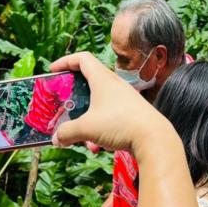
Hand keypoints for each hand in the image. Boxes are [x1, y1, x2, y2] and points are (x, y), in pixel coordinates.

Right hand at [50, 52, 172, 157]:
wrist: (154, 138)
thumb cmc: (119, 124)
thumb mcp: (86, 128)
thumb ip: (67, 132)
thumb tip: (57, 139)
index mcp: (102, 79)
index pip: (82, 59)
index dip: (65, 62)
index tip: (53, 71)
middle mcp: (114, 85)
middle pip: (89, 83)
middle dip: (74, 99)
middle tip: (63, 107)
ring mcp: (124, 99)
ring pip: (98, 106)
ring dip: (87, 121)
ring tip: (82, 139)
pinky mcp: (132, 114)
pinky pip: (109, 118)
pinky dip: (100, 131)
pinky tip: (99, 147)